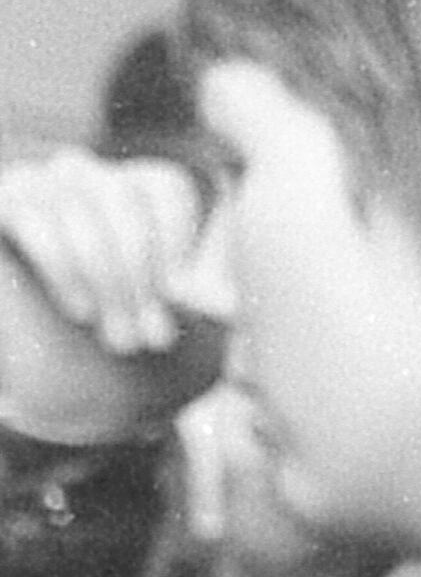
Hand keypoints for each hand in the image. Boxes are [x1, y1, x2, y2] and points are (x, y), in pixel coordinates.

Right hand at [0, 149, 214, 438]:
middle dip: (140, 275)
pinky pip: (30, 214)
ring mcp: (36, 187)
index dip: (177, 244)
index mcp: (139, 192)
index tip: (181, 302)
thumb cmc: (141, 357)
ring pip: (78, 207)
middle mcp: (87, 178)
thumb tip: (234, 279)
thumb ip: (216, 296)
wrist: (70, 399)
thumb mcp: (197, 332)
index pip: (165, 186)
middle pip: (123, 198)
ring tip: (118, 338)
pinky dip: (61, 266)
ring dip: (105, 279)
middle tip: (151, 339)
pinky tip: (80, 312)